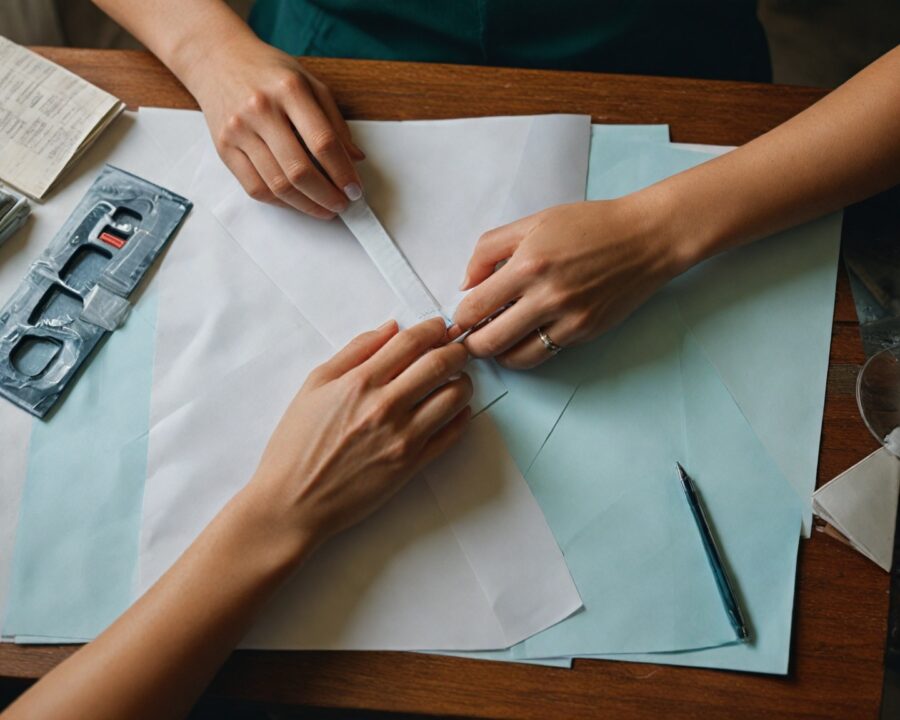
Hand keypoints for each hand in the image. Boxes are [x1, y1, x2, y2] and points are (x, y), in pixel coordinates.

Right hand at [185, 35, 364, 218]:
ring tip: (324, 208)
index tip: (355, 189)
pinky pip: (255, 187)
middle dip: (327, 196)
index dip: (343, 172)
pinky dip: (281, 202)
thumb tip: (355, 159)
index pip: (323, 142)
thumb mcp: (309, 83)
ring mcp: (239, 130)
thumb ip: (334, 121)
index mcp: (289, 90)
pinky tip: (297, 202)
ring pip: (277, 184)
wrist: (217, 59)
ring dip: (306, 204)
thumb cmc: (268, 72)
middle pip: (300, 170)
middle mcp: (261, 110)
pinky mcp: (224, 148)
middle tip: (341, 204)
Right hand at [249, 318, 471, 554]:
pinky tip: (455, 409)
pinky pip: (451, 435)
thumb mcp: (315, 385)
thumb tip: (390, 328)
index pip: (410, 342)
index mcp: (359, 382)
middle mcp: (385, 407)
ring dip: (462, 381)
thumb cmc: (296, 444)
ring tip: (457, 378)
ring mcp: (402, 437)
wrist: (292, 501)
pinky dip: (461, 416)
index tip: (439, 326)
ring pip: (454, 398)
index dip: (432, 328)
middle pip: (439, 364)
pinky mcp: (412, 464)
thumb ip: (355, 351)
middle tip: (458, 347)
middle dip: (456, 349)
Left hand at [451, 196, 687, 368]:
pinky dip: (524, 352)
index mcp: (527, 265)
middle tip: (470, 336)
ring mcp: (567, 319)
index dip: (459, 318)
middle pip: (488, 342)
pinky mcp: (583, 333)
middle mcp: (546, 297)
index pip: (474, 308)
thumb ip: (489, 249)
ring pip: (513, 357)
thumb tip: (465, 284)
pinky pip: (542, 355)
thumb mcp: (533, 222)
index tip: (459, 318)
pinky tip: (521, 337)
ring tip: (495, 338)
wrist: (645, 239)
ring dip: (497, 352)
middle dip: (471, 343)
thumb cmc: (590, 225)